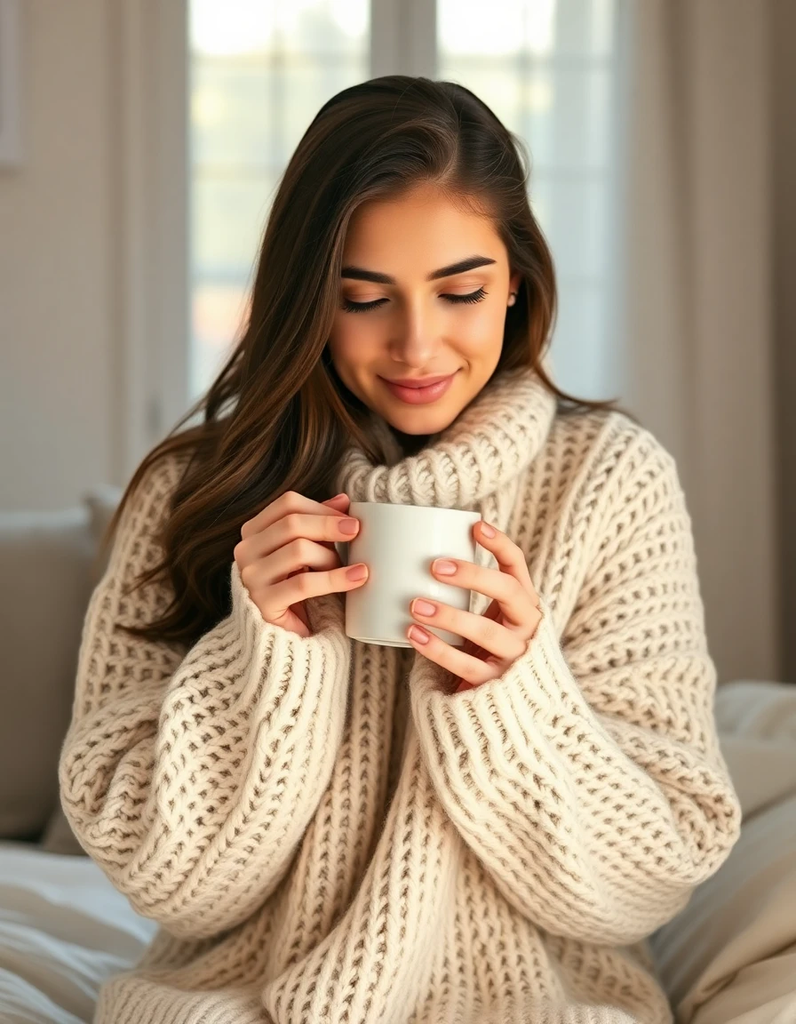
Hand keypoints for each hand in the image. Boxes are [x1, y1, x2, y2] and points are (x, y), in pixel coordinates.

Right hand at [233, 491, 367, 636]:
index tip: (349, 518)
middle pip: (292, 524)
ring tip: (348, 567)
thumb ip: (318, 524)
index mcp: (253, 531)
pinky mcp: (262, 603)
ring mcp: (250, 577)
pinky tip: (357, 577)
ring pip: (298, 550)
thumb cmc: (295, 586)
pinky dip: (336, 578)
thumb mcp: (305, 551)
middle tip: (356, 532)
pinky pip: (304, 583)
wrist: (280, 635)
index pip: (287, 504)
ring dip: (330, 556)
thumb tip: (343, 500)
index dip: (322, 508)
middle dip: (329, 526)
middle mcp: (245, 551)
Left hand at [406, 520, 541, 691]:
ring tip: (416, 604)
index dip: (500, 543)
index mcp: (525, 603)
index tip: (475, 525)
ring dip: (449, 615)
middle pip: (508, 591)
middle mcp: (527, 627)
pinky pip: (466, 665)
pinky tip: (414, 635)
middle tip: (435, 566)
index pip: (518, 566)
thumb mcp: (490, 616)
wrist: (504, 706)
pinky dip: (437, 649)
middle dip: (473, 575)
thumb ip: (472, 593)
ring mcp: (515, 657)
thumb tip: (419, 553)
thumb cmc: (486, 648)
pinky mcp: (497, 685)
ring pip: (486, 632)